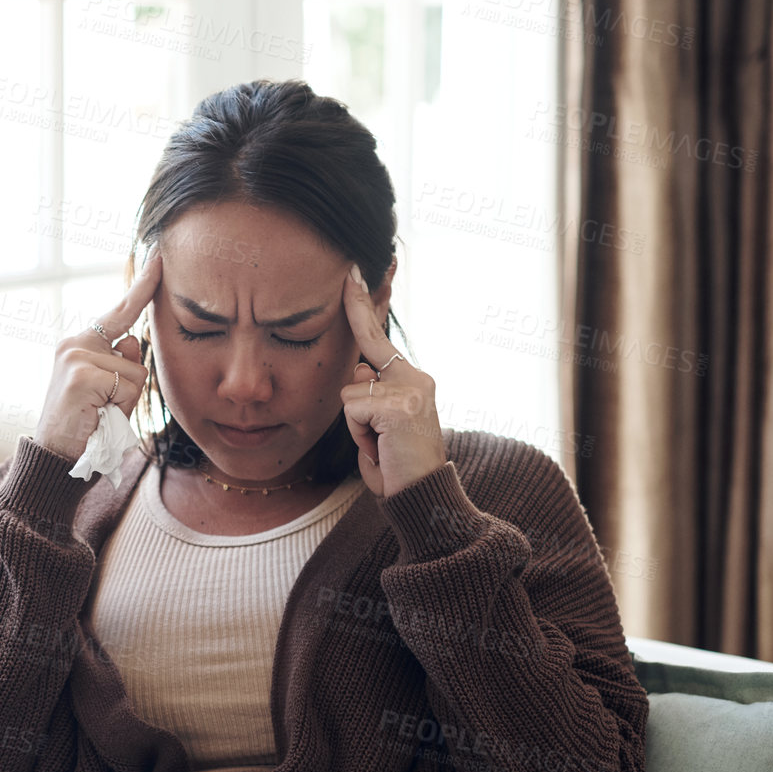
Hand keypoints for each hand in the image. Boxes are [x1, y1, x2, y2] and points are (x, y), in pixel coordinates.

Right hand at [33, 243, 160, 463]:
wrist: (54, 460)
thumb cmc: (83, 429)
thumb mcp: (108, 392)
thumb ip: (122, 363)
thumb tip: (134, 340)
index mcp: (79, 345)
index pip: (119, 312)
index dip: (143, 287)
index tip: (159, 259)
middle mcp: (74, 344)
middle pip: (136, 355)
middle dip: (129, 388)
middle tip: (100, 410)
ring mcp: (76, 357)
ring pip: (135, 373)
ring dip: (125, 401)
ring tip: (97, 415)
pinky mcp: (81, 375)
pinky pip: (128, 387)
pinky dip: (120, 408)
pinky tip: (95, 417)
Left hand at [339, 264, 446, 497]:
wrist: (423, 498)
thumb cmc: (396, 467)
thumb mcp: (377, 426)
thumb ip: (366, 395)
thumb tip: (358, 372)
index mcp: (412, 379)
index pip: (380, 339)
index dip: (364, 306)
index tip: (352, 273)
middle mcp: (416, 377)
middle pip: (358, 361)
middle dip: (354, 377)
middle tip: (367, 361)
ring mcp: (412, 388)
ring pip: (350, 393)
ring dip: (355, 427)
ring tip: (381, 446)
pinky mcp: (401, 404)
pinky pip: (353, 410)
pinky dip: (359, 435)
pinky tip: (382, 448)